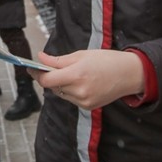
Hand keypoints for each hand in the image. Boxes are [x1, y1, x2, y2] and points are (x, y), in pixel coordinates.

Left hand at [30, 49, 145, 109]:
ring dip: (59, 84)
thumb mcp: (81, 55)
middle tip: (49, 67)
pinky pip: (70, 99)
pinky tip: (79, 83)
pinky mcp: (88, 107)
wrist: (129, 74)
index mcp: (77, 75)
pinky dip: (69, 91)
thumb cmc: (107, 60)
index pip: (47, 80)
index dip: (37, 74)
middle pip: (52, 87)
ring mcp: (84, 101)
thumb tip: (40, 58)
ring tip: (70, 74)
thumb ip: (58, 60)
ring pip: (60, 93)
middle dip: (48, 77)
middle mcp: (79, 90)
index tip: (31, 68)